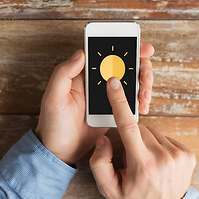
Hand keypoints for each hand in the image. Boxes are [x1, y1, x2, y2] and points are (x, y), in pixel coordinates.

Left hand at [35, 43, 153, 164]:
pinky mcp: (113, 109)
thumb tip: (81, 53)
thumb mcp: (53, 98)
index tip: (142, 48)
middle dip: (141, 67)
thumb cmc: (53, 124)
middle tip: (145, 77)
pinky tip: (142, 106)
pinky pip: (130, 100)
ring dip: (143, 85)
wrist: (61, 151)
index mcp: (82, 74)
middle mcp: (96, 81)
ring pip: (131, 81)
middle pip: (124, 65)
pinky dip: (140, 100)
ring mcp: (107, 96)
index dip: (125, 47)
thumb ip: (63, 73)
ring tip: (144, 96)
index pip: (105, 54)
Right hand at [89, 77, 195, 198]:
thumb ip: (100, 163)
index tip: (115, 84)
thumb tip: (105, 138)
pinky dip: (158, 144)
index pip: (128, 126)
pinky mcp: (188, 153)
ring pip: (153, 132)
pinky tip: (157, 160)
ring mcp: (179, 154)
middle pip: (140, 128)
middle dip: (132, 137)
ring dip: (145, 141)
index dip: (120, 102)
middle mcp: (163, 157)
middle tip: (132, 158)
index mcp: (143, 164)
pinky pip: (165, 137)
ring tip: (146, 161)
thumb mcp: (109, 189)